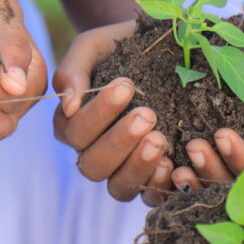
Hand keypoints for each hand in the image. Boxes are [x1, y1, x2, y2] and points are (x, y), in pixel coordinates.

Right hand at [53, 21, 173, 203]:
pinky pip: (149, 197)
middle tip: (147, 115)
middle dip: (119, 141)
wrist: (166, 46)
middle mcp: (94, 152)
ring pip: (117, 187)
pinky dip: (158, 186)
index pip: (74, 132)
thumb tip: (69, 105)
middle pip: (93, 165)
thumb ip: (74, 70)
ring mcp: (123, 169)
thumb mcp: (95, 46)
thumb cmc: (123, 45)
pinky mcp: (153, 178)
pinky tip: (174, 164)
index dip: (97, 114)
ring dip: (137, 166)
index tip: (126, 86)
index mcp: (73, 124)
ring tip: (160, 139)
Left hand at [171, 19, 243, 190]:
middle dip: (215, 169)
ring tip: (178, 156)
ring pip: (219, 182)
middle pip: (239, 184)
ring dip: (197, 175)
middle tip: (195, 145)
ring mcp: (241, 160)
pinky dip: (185, 176)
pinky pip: (202, 171)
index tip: (222, 134)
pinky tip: (167, 166)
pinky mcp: (218, 152)